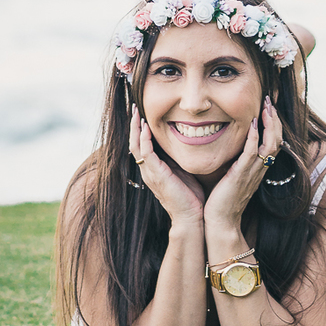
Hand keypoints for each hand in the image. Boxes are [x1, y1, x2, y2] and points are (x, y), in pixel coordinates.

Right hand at [129, 106, 205, 226]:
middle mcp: (148, 170)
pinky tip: (146, 126)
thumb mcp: (183, 172)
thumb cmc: (191, 197)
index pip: (141, 145)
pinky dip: (144, 137)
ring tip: (136, 112)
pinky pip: (144, 152)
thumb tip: (187, 143)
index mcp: (154, 169)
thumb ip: (179, 159)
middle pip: (134, 142)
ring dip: (136, 127)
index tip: (142, 113)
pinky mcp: (155, 174)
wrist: (192, 218)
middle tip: (134, 107)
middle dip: (134, 124)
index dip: (140, 129)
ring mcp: (150, 172)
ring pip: (135, 144)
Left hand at [203, 97, 283, 237]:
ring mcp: (252, 172)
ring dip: (269, 124)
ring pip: (270, 145)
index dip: (273, 125)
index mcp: (258, 169)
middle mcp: (259, 169)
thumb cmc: (222, 200)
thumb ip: (235, 162)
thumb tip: (231, 146)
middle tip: (269, 101)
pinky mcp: (241, 175)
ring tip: (266, 107)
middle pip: (276, 140)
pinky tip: (253, 123)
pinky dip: (255, 137)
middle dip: (274, 119)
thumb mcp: (232, 176)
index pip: (272, 142)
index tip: (268, 107)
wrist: (221, 222)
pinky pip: (253, 153)